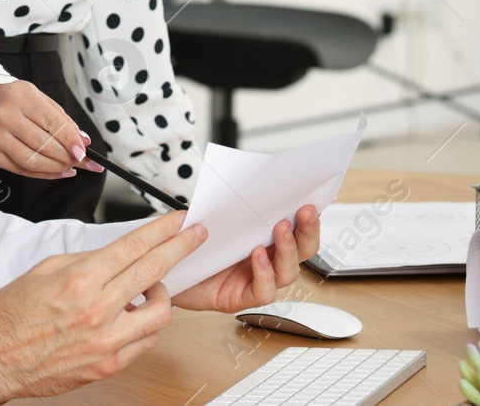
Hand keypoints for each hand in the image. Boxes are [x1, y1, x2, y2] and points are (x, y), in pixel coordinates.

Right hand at [0, 81, 102, 179]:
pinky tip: (54, 171)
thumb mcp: (42, 100)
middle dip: (67, 157)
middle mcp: (4, 115)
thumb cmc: (17, 101)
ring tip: (69, 167)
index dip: (70, 141)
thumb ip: (63, 120)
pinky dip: (42, 174)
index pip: (52, 123)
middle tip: (80, 161)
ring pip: (32, 161)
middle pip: (43, 145)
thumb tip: (82, 142)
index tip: (83, 152)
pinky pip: (21, 170)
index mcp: (21, 97)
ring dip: (56, 168)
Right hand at [0, 211, 205, 401]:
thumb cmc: (13, 314)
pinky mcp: (108, 365)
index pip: (134, 247)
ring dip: (163, 295)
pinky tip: (138, 317)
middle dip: (181, 248)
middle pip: (154, 271)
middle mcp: (98, 310)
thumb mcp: (46, 269)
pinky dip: (147, 326)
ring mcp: (106, 340)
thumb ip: (87, 261)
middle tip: (194, 236)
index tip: (178, 221)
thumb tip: (116, 256)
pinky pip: (146, 343)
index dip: (162, 230)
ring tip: (153, 289)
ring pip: (160, 313)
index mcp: (81, 280)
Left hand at [169, 205, 320, 312]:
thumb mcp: (208, 215)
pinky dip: (264, 272)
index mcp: (262, 238)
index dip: (310, 218)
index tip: (317, 200)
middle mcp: (265, 261)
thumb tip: (245, 182)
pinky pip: (263, 291)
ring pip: (288, 272)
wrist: (162, 270)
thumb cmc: (187, 244)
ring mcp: (255, 280)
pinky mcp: (240, 298)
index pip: (295, 228)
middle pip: (302, 251)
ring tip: (280, 229)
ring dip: (288, 249)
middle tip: (304, 211)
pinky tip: (257, 256)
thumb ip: (227, 203)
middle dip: (307, 230)